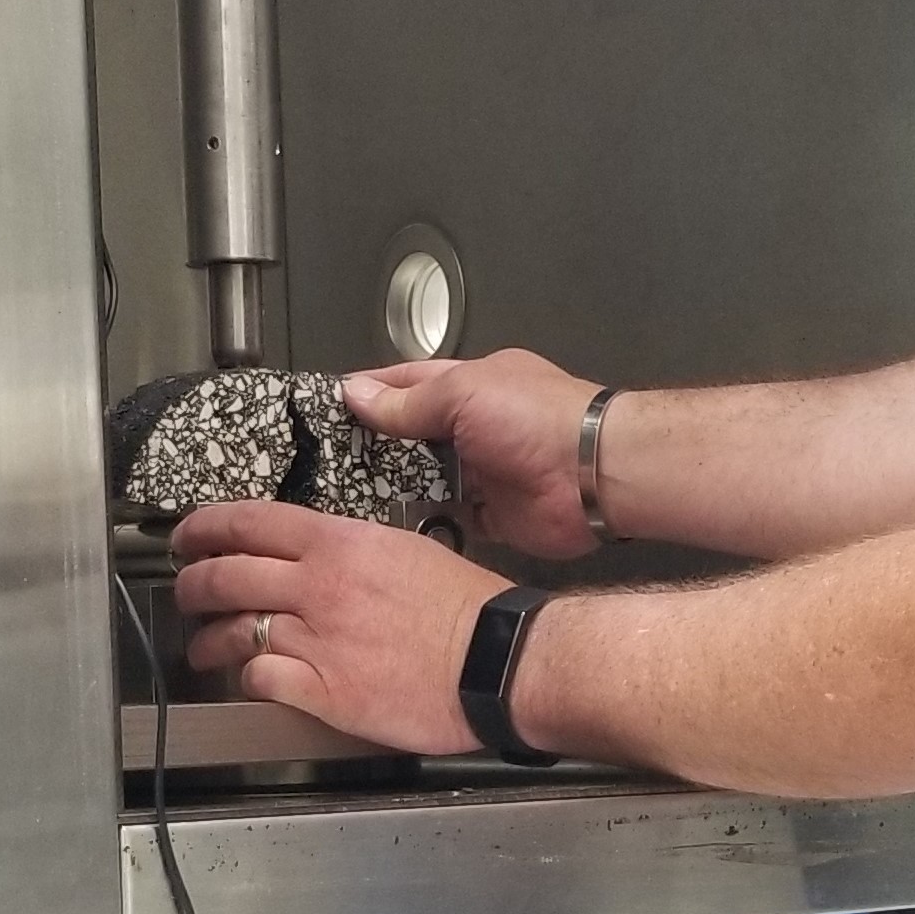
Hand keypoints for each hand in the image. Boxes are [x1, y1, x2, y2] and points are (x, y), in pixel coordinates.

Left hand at [173, 501, 510, 754]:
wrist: (495, 659)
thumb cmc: (464, 605)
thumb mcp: (404, 549)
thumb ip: (350, 551)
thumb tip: (316, 555)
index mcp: (340, 543)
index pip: (249, 522)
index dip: (205, 526)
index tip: (186, 534)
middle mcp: (318, 586)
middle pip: (225, 575)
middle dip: (192, 583)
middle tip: (185, 588)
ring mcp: (317, 640)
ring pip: (234, 630)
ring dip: (208, 639)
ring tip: (203, 647)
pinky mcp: (323, 691)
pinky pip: (262, 679)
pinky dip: (249, 678)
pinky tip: (252, 680)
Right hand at [341, 350, 603, 558]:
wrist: (593, 476)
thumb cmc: (534, 419)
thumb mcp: (463, 396)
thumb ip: (408, 401)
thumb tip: (354, 392)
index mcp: (470, 384)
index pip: (408, 382)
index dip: (369, 391)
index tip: (326, 406)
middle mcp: (474, 426)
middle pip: (411, 435)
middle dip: (373, 447)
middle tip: (321, 464)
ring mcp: (481, 472)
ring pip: (423, 480)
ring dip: (392, 489)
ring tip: (340, 500)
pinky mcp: (490, 515)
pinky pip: (446, 520)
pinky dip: (422, 524)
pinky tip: (385, 531)